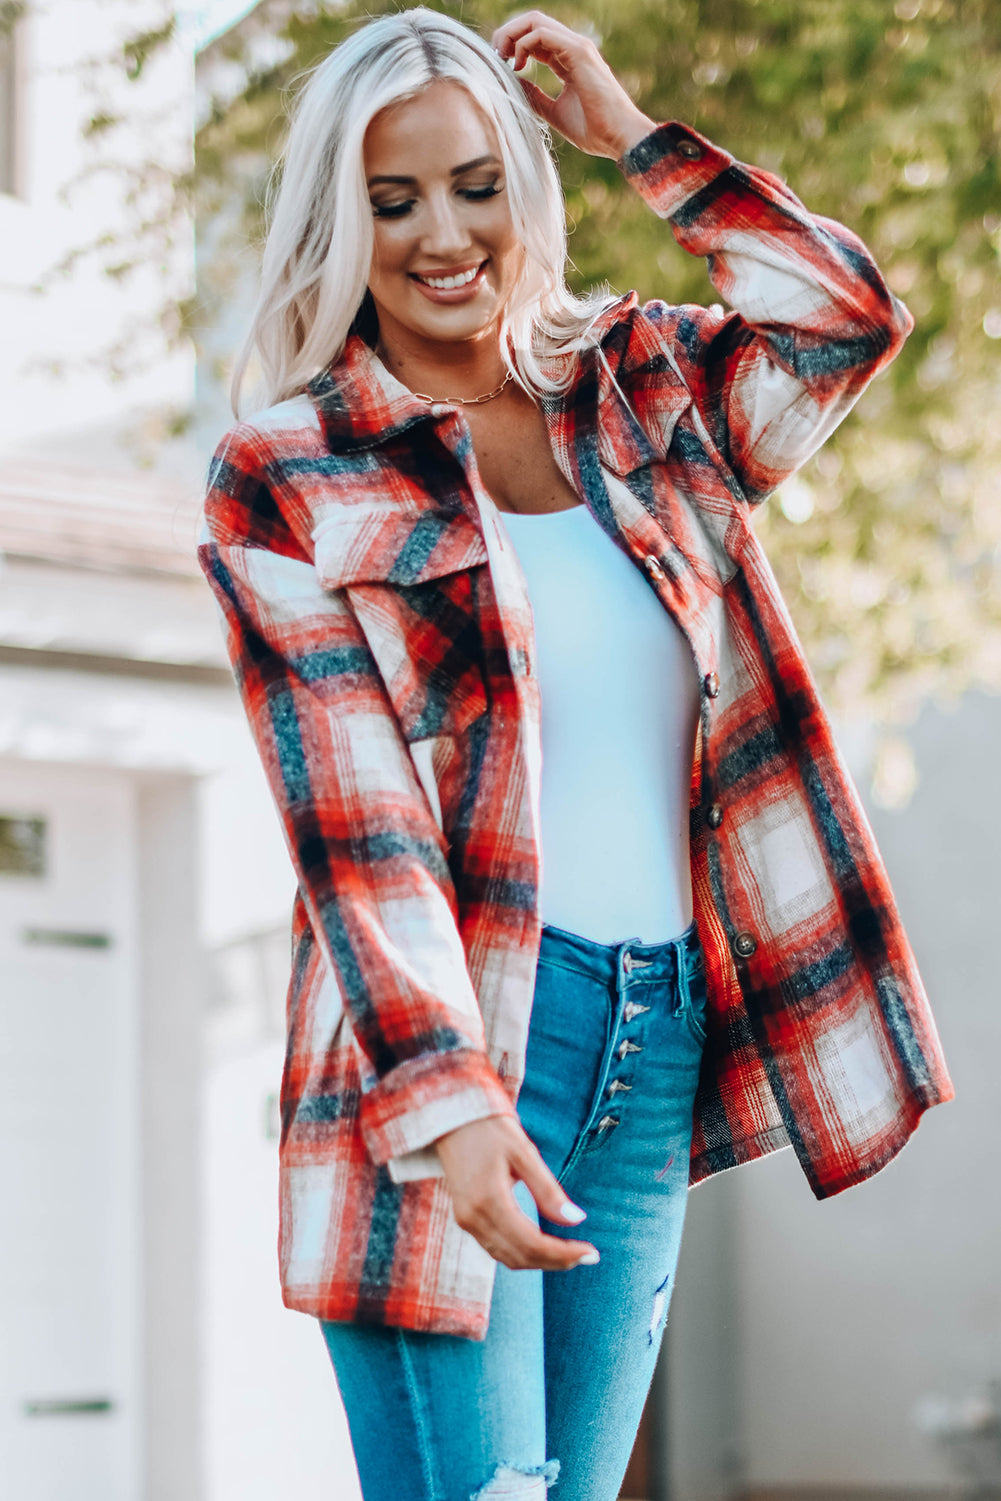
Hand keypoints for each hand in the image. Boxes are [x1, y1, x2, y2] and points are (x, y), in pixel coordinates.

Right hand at [435, 1114, 599, 1270]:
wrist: (451, 1119)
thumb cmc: (491, 1130)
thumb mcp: (524, 1153)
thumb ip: (548, 1190)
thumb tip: (577, 1220)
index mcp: (489, 1200)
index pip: (532, 1243)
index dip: (563, 1254)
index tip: (592, 1254)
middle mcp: (473, 1218)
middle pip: (520, 1257)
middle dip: (556, 1261)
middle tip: (589, 1255)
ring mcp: (466, 1221)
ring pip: (507, 1258)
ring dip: (540, 1262)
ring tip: (571, 1254)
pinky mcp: (465, 1219)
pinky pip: (496, 1248)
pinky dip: (522, 1253)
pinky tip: (543, 1245)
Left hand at [491, 11, 654, 159]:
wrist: (619, 138)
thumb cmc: (595, 130)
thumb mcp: (554, 112)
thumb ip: (536, 97)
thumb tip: (514, 86)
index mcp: (568, 60)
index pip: (535, 38)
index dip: (512, 46)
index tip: (499, 66)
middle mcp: (572, 48)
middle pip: (532, 22)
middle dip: (507, 34)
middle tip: (495, 57)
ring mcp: (577, 47)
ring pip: (535, 21)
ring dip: (511, 35)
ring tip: (502, 58)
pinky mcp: (579, 52)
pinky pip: (542, 34)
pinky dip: (523, 44)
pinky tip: (518, 65)